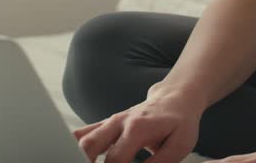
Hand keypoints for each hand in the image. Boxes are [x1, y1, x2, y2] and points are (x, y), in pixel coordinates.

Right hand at [72, 90, 201, 162]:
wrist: (175, 99)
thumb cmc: (179, 123)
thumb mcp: (179, 145)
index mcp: (137, 128)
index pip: (115, 160)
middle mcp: (119, 122)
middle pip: (89, 147)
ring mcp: (110, 122)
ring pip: (82, 139)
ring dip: (79, 157)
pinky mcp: (106, 124)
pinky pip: (83, 133)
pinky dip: (76, 146)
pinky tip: (76, 157)